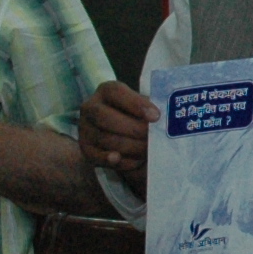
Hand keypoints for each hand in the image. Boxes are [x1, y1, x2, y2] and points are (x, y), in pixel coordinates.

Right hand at [79, 80, 156, 194]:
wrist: (120, 133)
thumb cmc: (137, 116)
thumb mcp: (144, 107)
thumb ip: (151, 110)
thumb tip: (168, 120)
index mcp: (106, 91)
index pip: (116, 92)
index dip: (136, 104)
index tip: (156, 116)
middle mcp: (90, 107)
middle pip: (105, 118)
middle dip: (133, 129)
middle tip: (152, 137)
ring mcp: (85, 129)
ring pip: (105, 139)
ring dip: (130, 147)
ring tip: (148, 150)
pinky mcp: (85, 149)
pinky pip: (100, 158)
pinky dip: (121, 162)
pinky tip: (135, 161)